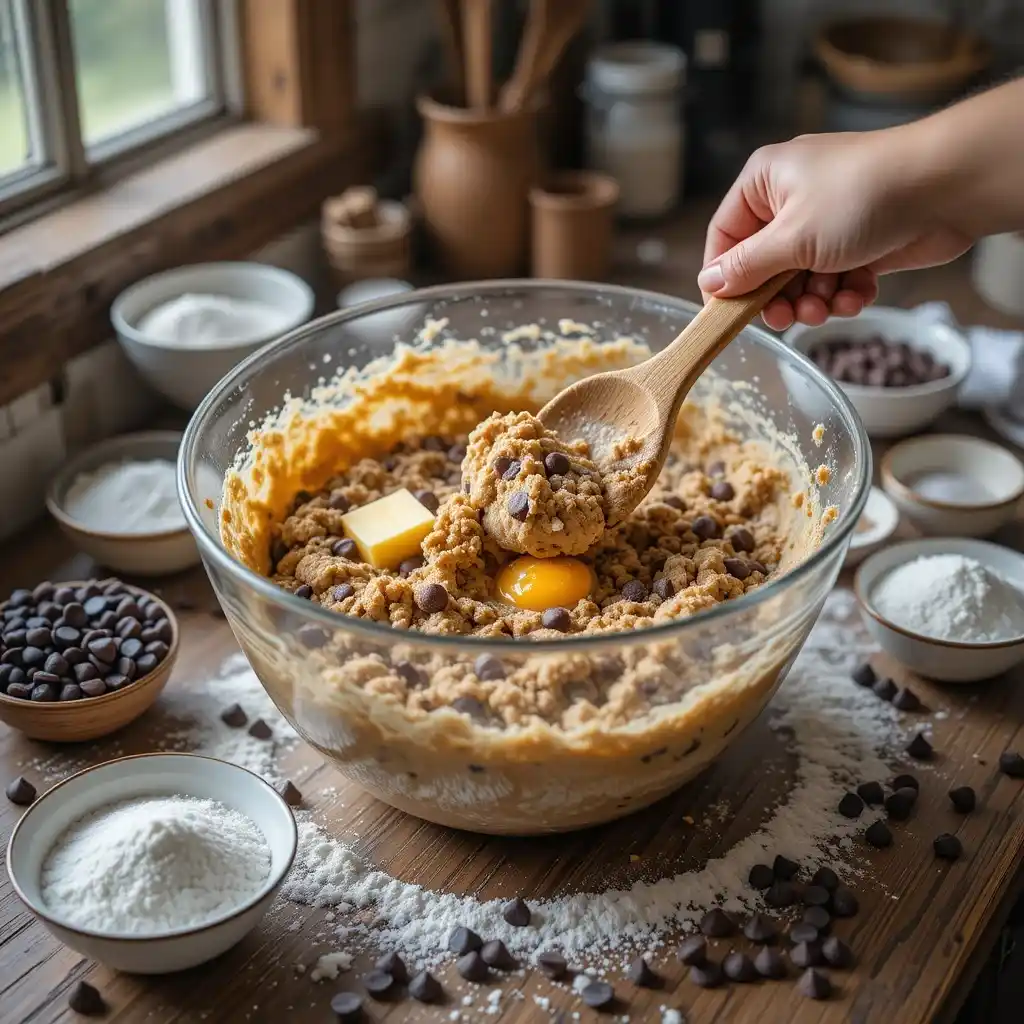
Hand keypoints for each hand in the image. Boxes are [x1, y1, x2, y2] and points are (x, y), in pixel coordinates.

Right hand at [699, 131, 972, 330]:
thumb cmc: (863, 196)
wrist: (948, 186)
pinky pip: (835, 278)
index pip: (725, 236)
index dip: (724, 277)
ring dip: (814, 300)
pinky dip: (843, 293)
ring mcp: (827, 220)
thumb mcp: (792, 238)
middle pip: (763, 264)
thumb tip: (708, 285)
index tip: (728, 311)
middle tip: (789, 318)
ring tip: (830, 306)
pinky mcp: (859, 241)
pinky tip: (857, 294)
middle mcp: (792, 199)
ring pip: (801, 278)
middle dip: (779, 296)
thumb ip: (746, 267)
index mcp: (765, 182)